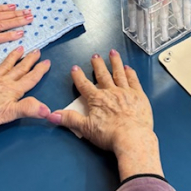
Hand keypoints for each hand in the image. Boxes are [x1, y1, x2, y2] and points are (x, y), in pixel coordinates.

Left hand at [0, 47, 50, 127]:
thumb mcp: (12, 112)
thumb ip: (30, 109)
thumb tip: (48, 110)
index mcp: (14, 89)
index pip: (30, 78)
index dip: (40, 70)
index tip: (47, 61)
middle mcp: (4, 82)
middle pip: (20, 69)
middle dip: (29, 60)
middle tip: (37, 51)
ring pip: (5, 66)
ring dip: (13, 57)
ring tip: (19, 48)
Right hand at [47, 50, 163, 180]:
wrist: (132, 137)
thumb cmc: (109, 134)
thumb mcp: (85, 129)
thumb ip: (69, 119)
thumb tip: (51, 115)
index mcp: (97, 99)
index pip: (84, 85)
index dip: (78, 76)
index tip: (75, 68)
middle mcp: (111, 92)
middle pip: (103, 75)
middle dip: (98, 65)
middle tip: (95, 56)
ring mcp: (125, 91)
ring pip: (119, 73)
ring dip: (115, 62)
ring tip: (113, 53)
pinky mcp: (138, 95)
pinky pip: (133, 80)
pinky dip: (130, 73)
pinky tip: (128, 68)